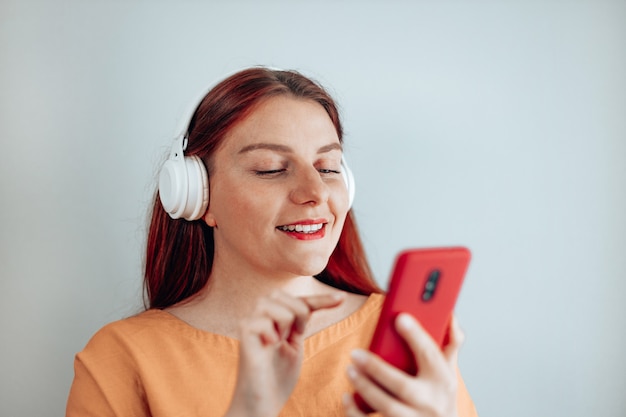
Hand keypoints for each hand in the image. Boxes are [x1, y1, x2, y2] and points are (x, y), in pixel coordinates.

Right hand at [225, 290, 344, 416]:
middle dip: (300, 313)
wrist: (261, 404)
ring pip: (279, 306)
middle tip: (291, 336)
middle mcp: (259, 314)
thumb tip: (332, 296)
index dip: (322, 298)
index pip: (299, 300)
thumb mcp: (296, 344)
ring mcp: (250, 320)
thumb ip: (301, 320)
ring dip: (285, 326)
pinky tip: (266, 347)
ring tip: (275, 343)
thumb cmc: (278, 378)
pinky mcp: (244, 330)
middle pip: (287, 296)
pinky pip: (266, 320)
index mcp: (272, 317)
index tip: (343, 297)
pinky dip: (272, 335)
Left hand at [343, 314, 463, 416]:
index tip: (400, 318)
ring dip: (366, 388)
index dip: (416, 336)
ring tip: (350, 369)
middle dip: (377, 369)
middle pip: (402, 385)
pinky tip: (347, 397)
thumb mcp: (449, 370)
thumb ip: (448, 343)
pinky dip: (356, 412)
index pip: (430, 355)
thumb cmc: (441, 396)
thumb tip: (449, 315)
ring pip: (387, 407)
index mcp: (443, 380)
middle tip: (355, 353)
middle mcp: (430, 402)